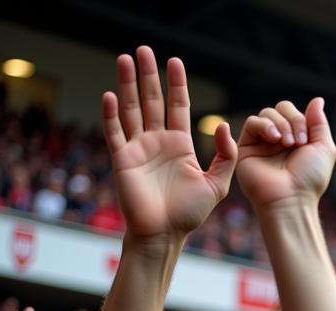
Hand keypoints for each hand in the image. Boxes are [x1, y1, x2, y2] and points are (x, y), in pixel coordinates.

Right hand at [103, 47, 235, 241]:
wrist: (164, 235)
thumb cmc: (189, 213)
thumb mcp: (217, 185)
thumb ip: (225, 157)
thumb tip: (223, 125)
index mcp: (180, 145)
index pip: (178, 107)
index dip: (176, 84)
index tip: (175, 61)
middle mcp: (158, 142)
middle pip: (152, 100)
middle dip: (149, 75)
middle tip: (145, 50)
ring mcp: (138, 148)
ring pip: (131, 109)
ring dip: (127, 85)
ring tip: (126, 59)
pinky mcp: (122, 159)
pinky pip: (115, 132)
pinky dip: (111, 114)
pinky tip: (110, 95)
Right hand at [236, 98, 335, 209]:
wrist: (291, 199)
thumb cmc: (309, 179)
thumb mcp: (324, 148)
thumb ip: (319, 123)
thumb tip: (317, 99)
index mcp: (297, 139)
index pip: (294, 112)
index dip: (300, 119)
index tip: (304, 141)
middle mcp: (279, 139)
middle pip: (281, 108)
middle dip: (292, 120)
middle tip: (296, 143)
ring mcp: (263, 143)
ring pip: (267, 113)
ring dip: (279, 124)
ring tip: (285, 144)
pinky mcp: (247, 147)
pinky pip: (252, 122)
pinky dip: (264, 126)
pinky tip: (273, 139)